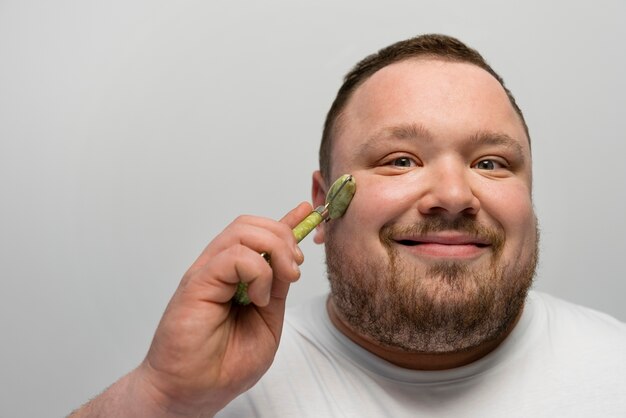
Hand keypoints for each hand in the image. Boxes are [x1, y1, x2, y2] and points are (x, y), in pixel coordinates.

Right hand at [132, 202, 311, 415]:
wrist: (191, 392)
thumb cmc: (223, 364)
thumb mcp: (268, 322)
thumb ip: (278, 289)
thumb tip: (290, 259)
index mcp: (235, 275)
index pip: (259, 236)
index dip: (285, 222)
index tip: (307, 212)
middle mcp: (218, 267)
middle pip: (252, 225)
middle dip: (284, 237)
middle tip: (294, 270)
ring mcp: (206, 273)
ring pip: (243, 231)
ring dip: (274, 251)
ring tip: (279, 283)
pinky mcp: (197, 283)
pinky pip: (234, 256)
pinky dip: (257, 272)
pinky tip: (258, 298)